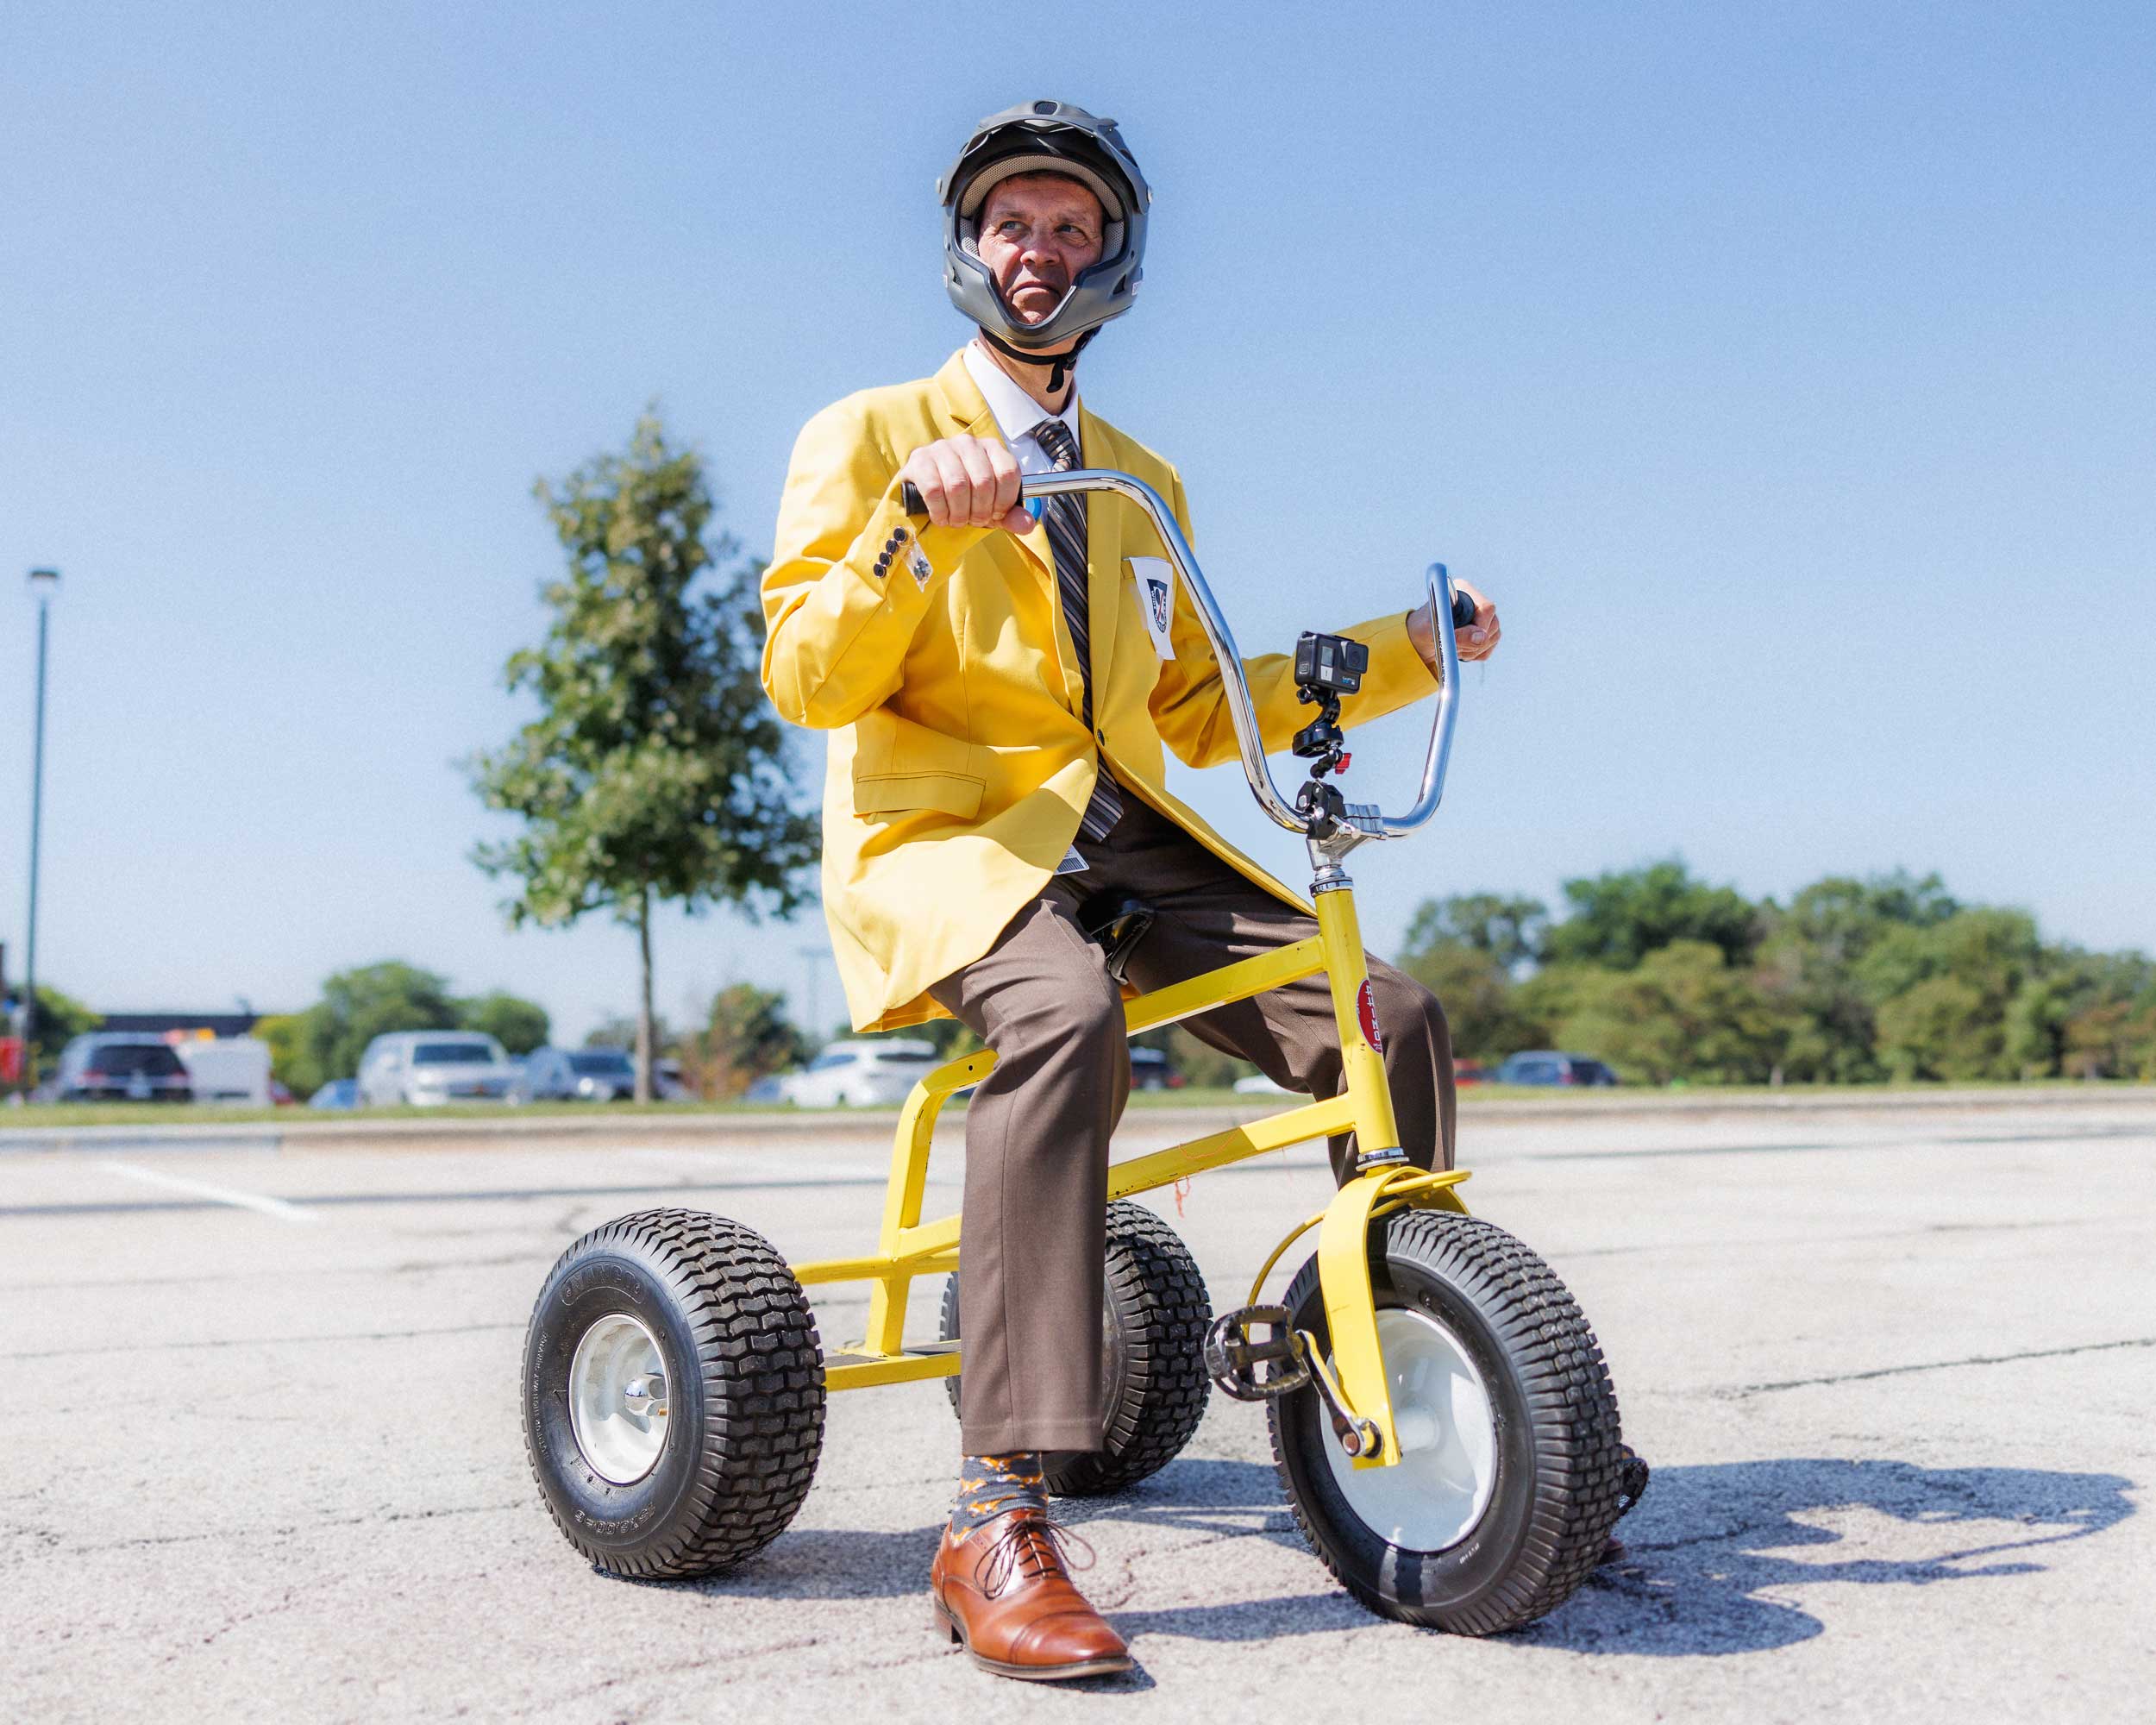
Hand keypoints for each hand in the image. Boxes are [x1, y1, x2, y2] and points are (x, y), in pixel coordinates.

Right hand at [897, 436, 1029, 532]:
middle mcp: (968, 443)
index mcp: (992, 449)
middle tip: (973, 520)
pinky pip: (933, 490)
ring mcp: (943, 448)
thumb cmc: (964, 495)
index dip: (1004, 501)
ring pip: (958, 486)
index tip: (996, 514)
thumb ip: (1011, 516)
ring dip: (959, 513)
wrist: (927, 487)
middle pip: (983, 482)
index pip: (1008, 473)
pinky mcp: (921, 460)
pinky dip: (939, 511)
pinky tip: (941, 516)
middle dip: (980, 511)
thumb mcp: (991, 506)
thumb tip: (1027, 525)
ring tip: (957, 519)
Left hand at [1408, 578, 1500, 671]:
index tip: (1465, 639)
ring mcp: (1483, 616)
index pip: (1486, 608)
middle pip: (1493, 624)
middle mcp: (1476, 600)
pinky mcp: (1485, 631)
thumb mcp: (1433, 632)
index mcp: (1463, 591)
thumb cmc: (1422, 628)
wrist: (1420, 637)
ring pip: (1493, 637)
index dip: (1479, 626)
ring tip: (1454, 647)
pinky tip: (1460, 650)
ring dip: (1473, 649)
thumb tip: (1481, 637)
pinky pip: (1489, 647)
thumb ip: (1456, 634)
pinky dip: (1475, 654)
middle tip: (1455, 647)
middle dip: (1474, 642)